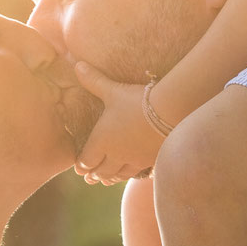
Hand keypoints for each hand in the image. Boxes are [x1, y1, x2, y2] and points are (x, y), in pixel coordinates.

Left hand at [73, 63, 163, 184]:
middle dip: (94, 174)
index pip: (87, 159)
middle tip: (90, 179)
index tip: (78, 170)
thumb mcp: (113, 90)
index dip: (82, 165)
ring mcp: (135, 159)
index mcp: (103, 140)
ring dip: (110, 178)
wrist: (169, 112)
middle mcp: (117, 154)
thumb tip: (77, 65)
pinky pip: (136, 173)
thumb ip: (94, 81)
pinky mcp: (151, 160)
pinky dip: (128, 175)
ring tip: (106, 180)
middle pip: (102, 171)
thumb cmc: (138, 101)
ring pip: (119, 174)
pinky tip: (130, 174)